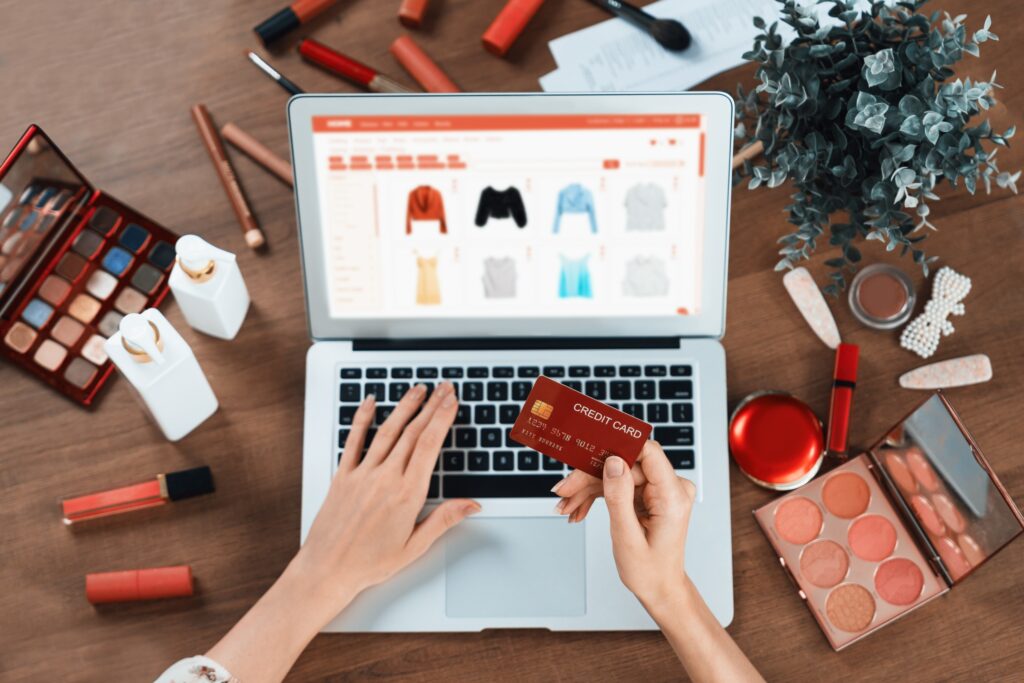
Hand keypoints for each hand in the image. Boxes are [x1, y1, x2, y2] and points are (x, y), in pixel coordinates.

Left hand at [291, 381, 479, 616]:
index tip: (452, 402)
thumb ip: (444, 520)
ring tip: (418, 389)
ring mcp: (362, 474)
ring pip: (387, 431)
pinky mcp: (343, 476)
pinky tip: (371, 402)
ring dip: (404, 407)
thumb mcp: (415, 546)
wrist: (327, 570)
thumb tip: (472, 504)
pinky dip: (362, 418)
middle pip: (412, 433)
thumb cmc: (369, 563)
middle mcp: (384, 479)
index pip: (429, 446)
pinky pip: (353, 440)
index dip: (442, 419)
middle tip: (443, 388)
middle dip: (431, 406)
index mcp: (406, 495)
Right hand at [554, 442, 695, 607]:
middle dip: (591, 477)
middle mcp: (671, 488)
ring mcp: (661, 490)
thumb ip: (619, 497)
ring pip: (618, 473)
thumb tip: (613, 462)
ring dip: (589, 488)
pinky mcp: (650, 493)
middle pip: (625, 464)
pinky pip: (620, 484)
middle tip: (564, 491)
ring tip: (568, 505)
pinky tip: (580, 507)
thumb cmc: (650, 571)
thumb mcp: (627, 537)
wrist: (660, 588)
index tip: (588, 452)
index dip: (616, 448)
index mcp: (673, 496)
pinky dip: (598, 495)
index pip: (647, 452)